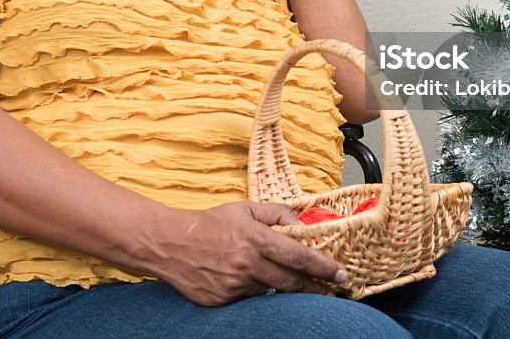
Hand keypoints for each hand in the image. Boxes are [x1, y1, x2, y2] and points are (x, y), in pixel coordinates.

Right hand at [151, 201, 346, 305]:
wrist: (169, 243)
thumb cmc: (208, 223)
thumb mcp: (244, 209)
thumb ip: (276, 213)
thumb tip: (300, 222)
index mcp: (255, 238)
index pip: (298, 256)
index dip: (323, 268)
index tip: (340, 275)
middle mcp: (247, 263)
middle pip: (291, 282)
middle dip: (315, 288)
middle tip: (331, 290)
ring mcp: (234, 285)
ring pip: (271, 291)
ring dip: (285, 289)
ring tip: (297, 285)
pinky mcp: (223, 300)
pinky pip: (250, 298)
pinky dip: (257, 290)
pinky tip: (253, 280)